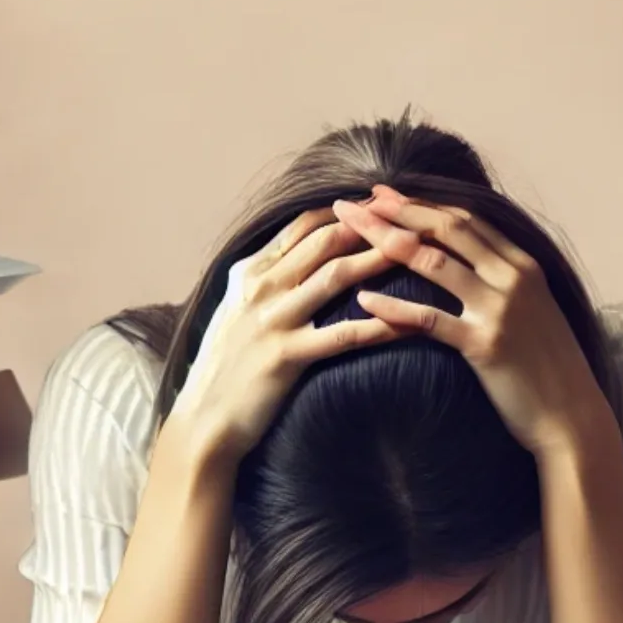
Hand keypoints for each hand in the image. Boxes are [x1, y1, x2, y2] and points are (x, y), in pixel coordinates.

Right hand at [156, 209, 400, 476]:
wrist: (203, 419)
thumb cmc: (225, 368)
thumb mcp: (236, 311)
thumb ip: (265, 282)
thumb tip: (298, 260)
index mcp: (250, 271)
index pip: (304, 225)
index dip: (347, 210)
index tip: (382, 203)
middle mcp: (260, 287)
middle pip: (325, 241)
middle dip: (372, 224)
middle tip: (412, 215)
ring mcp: (273, 319)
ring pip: (336, 276)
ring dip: (381, 258)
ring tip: (419, 250)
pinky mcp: (287, 356)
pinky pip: (344, 335)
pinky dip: (381, 325)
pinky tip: (412, 322)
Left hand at [334, 186, 611, 457]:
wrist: (571, 415)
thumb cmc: (549, 368)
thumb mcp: (534, 311)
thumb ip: (505, 281)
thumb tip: (470, 264)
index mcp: (523, 265)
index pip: (465, 218)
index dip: (420, 202)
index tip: (383, 193)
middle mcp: (513, 278)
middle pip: (446, 228)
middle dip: (395, 211)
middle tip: (353, 203)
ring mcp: (500, 310)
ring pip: (434, 263)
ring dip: (386, 243)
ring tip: (347, 235)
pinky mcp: (485, 345)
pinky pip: (430, 319)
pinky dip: (394, 308)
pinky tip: (363, 301)